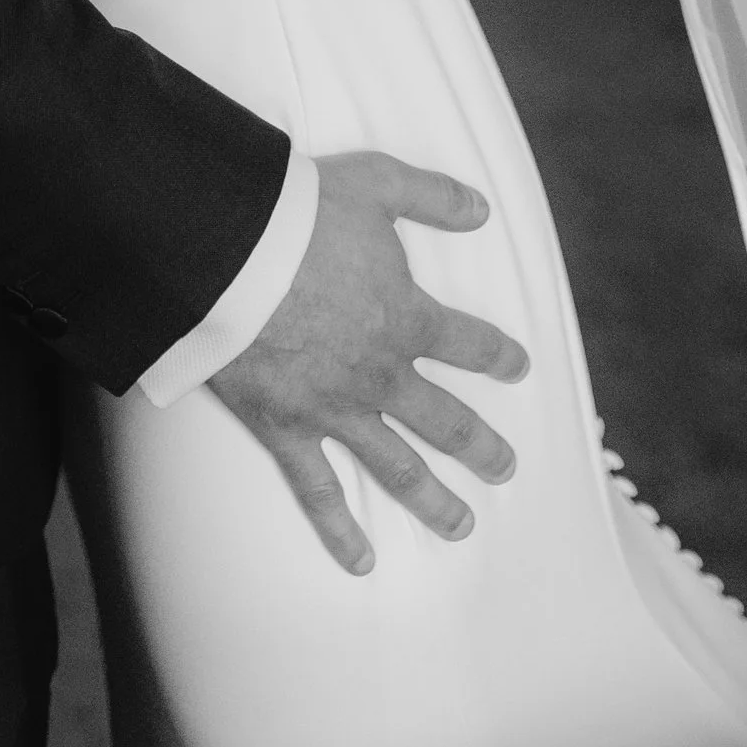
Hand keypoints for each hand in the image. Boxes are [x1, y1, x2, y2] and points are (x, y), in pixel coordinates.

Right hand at [209, 150, 527, 574]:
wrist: (228, 255)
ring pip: (397, 466)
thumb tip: (482, 209)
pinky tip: (362, 563)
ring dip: (433, 499)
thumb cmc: (299, 213)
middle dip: (481, 446)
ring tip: (460, 525)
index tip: (519, 369)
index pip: (469, 344)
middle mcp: (381, 374)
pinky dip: (340, 531)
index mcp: (407, 318)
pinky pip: (318, 492)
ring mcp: (335, 410)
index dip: (498, 356)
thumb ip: (432, 196)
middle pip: (445, 420)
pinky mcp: (287, 431)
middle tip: (507, 469)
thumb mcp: (377, 183)